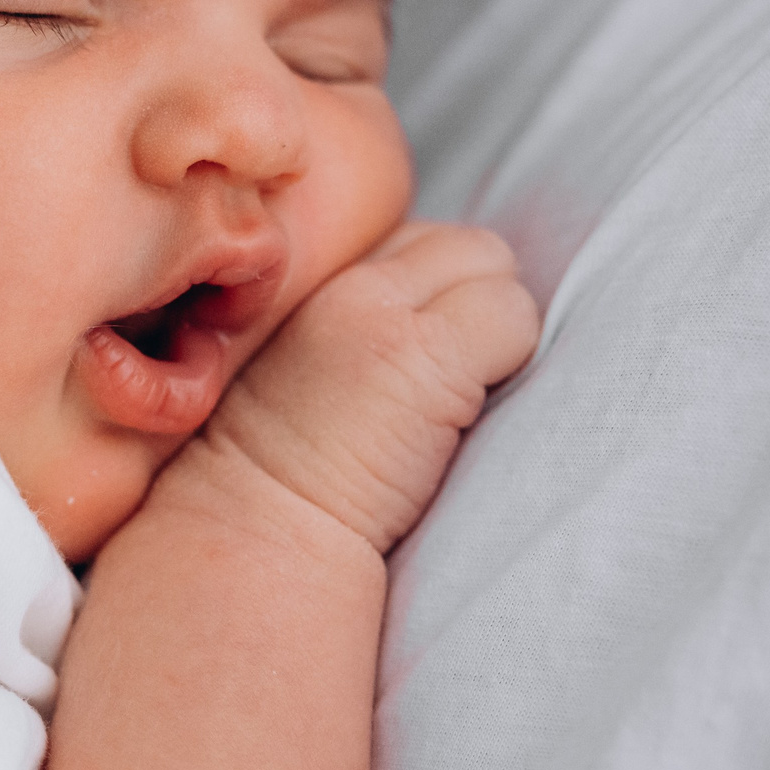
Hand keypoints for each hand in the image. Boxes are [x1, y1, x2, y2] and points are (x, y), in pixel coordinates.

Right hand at [199, 221, 537, 551]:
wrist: (255, 526)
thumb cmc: (281, 470)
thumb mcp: (298, 361)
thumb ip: (353, 316)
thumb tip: (443, 304)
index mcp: (314, 275)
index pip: (416, 242)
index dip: (436, 300)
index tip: (418, 360)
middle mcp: (348, 277)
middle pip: (463, 245)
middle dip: (476, 305)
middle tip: (451, 379)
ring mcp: (386, 309)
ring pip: (497, 270)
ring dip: (498, 332)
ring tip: (458, 398)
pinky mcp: (428, 354)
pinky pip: (514, 317)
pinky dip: (512, 360)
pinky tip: (466, 415)